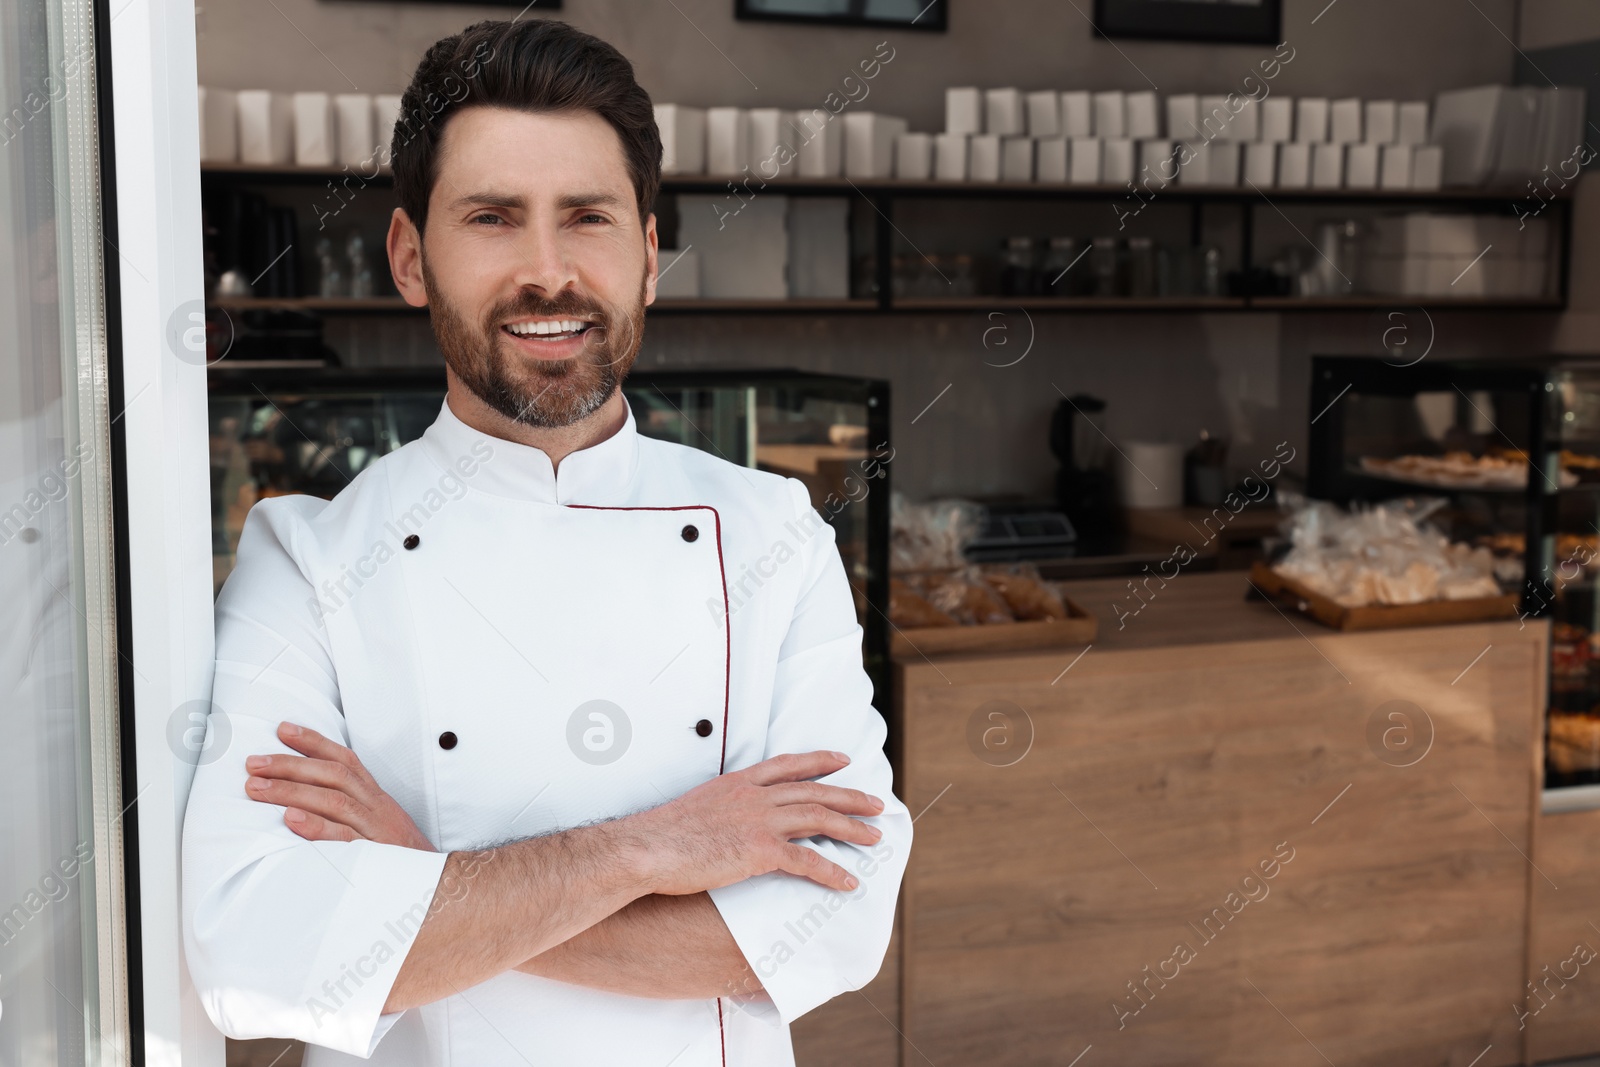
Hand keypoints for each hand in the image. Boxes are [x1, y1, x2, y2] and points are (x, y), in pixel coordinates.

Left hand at [244, 722, 434, 850]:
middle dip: (291, 765)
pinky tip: (291, 820)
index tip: (282, 730)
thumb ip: (348, 807)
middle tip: (254, 764)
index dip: (314, 742)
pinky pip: (344, 838)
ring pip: (334, 800)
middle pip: (334, 775)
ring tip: (258, 788)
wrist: (433, 885)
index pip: (345, 759)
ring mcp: (375, 830)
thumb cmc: (397, 855)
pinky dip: (317, 827)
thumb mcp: (378, 823)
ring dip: (292, 791)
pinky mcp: (373, 856)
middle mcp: (376, 807)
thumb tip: (301, 798)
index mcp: (375, 797)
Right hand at [631, 750, 884, 894]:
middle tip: (877, 805)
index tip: (843, 759)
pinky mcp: (759, 850)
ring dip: (852, 829)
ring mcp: (758, 821)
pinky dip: (831, 871)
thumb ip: (718, 808)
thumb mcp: (695, 808)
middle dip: (850, 797)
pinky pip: (806, 860)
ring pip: (819, 818)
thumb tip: (725, 821)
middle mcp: (754, 796)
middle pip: (814, 791)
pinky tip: (847, 882)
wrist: (647, 848)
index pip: (788, 765)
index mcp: (738, 783)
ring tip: (875, 839)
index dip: (819, 761)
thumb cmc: (661, 836)